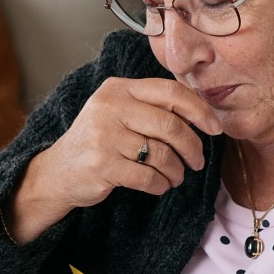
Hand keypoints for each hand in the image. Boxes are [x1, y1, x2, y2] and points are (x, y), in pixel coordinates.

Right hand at [5, 78, 222, 243]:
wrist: (58, 172)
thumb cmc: (98, 141)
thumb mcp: (117, 112)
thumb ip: (151, 107)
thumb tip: (203, 115)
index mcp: (117, 88)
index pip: (169, 91)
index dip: (199, 110)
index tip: (215, 127)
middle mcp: (109, 107)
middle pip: (170, 125)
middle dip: (192, 147)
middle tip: (198, 161)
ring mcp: (104, 137)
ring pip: (161, 154)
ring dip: (176, 170)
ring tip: (176, 176)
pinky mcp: (102, 165)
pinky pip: (148, 176)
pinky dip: (160, 184)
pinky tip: (159, 185)